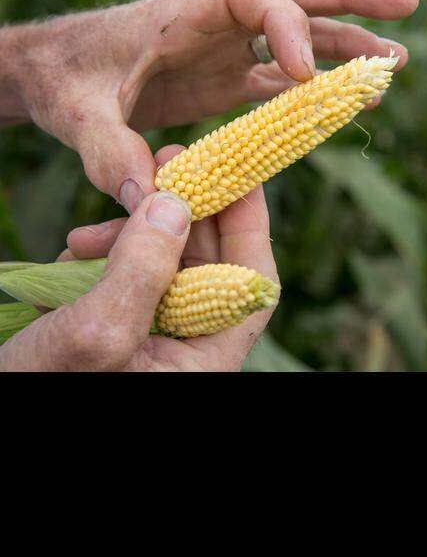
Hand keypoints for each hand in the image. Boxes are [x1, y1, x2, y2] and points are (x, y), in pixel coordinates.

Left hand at [0, 0, 417, 211]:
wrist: (57, 71)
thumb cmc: (64, 81)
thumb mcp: (76, 114)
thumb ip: (108, 151)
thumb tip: (148, 200)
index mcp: (183, 15)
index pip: (249, 0)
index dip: (285, 28)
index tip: (303, 75)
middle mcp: (216, 22)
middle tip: (406, 2)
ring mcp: (230, 46)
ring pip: (303, 29)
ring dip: (353, 39)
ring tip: (399, 60)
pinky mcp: (233, 74)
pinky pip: (291, 73)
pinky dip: (329, 81)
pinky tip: (364, 93)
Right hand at [0, 144, 277, 371]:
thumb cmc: (42, 390)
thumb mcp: (97, 334)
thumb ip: (142, 271)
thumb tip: (176, 205)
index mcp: (204, 360)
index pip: (253, 284)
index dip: (250, 225)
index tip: (239, 173)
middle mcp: (186, 349)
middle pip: (210, 266)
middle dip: (185, 216)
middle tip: (164, 165)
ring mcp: (151, 340)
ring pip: (163, 266)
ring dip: (132, 237)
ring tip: (84, 238)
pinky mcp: (115, 333)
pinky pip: (125, 281)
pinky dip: (104, 258)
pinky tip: (72, 254)